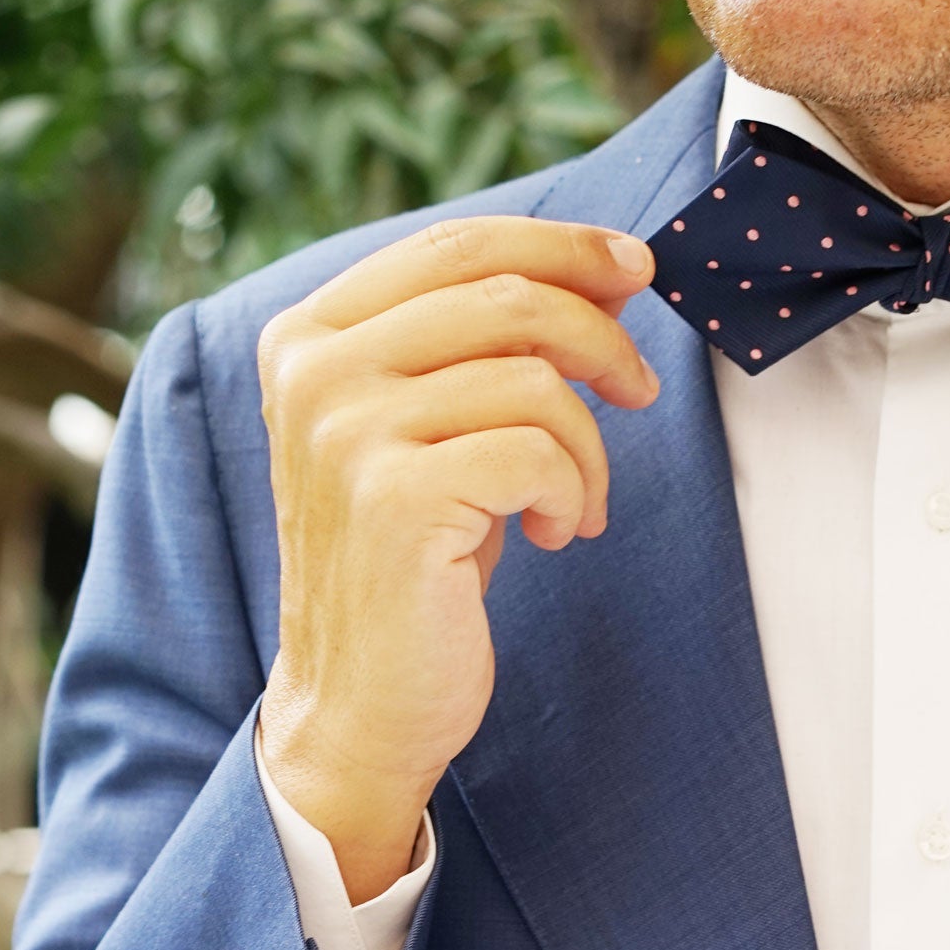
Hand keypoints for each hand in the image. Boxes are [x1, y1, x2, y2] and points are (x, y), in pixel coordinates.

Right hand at [257, 217, 659, 897]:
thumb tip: (605, 272)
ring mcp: (348, 431)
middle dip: (600, 337)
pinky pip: (538, 451)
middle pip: (504, 293)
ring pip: (533, 377)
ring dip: (589, 445)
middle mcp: (316, 370)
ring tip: (575, 504)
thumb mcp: (433, 436)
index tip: (635, 270)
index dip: (561, 246)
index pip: (456, 244)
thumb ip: (483, 351)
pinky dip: (570, 490)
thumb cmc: (410, 571)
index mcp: (309, 335)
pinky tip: (552, 533)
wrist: (357, 705)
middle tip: (641, 390)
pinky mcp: (396, 498)